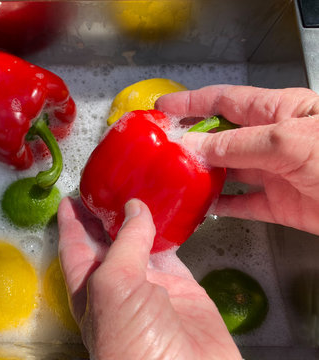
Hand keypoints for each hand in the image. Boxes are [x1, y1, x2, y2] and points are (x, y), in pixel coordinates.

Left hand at [57, 197, 240, 359]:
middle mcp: (117, 287)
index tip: (68, 200)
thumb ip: (123, 245)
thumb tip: (134, 209)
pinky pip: (172, 252)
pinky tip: (168, 212)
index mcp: (89, 290)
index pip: (74, 249)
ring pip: (140, 243)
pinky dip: (170, 232)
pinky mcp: (182, 288)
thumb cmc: (132, 342)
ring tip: (135, 189)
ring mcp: (150, 288)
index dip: (70, 224)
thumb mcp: (113, 286)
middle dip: (102, 216)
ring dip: (137, 218)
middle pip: (105, 243)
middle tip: (104, 187)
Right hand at [155, 85, 318, 234]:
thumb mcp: (289, 142)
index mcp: (277, 111)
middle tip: (159, 149)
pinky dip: (220, 207)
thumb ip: (238, 144)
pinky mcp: (279, 205)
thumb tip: (192, 145)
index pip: (224, 101)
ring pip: (227, 172)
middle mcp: (271, 140)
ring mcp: (274, 173)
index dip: (191, 102)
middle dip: (190, 140)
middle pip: (221, 137)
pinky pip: (241, 204)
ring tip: (171, 178)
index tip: (162, 109)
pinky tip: (200, 208)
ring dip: (200, 175)